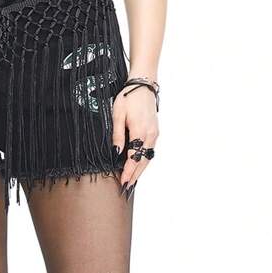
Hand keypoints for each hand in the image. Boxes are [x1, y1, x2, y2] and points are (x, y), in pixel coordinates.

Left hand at [112, 84, 158, 198]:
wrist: (143, 85)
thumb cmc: (128, 97)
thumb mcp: (117, 114)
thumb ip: (117, 135)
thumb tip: (116, 153)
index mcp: (140, 131)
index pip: (134, 158)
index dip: (128, 171)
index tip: (123, 182)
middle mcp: (150, 135)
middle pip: (143, 161)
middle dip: (135, 175)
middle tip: (127, 187)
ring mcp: (154, 134)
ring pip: (148, 157)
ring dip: (141, 170)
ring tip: (132, 180)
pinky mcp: (155, 131)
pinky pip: (150, 150)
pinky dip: (144, 160)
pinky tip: (138, 165)